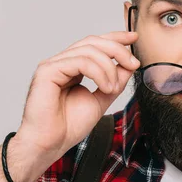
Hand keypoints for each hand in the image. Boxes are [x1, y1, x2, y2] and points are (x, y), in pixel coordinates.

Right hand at [14, 31, 139, 162]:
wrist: (50, 144)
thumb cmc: (68, 126)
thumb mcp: (101, 99)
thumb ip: (114, 81)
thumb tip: (130, 65)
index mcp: (72, 67)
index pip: (94, 44)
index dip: (115, 38)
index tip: (134, 38)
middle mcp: (61, 62)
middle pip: (93, 42)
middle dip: (118, 50)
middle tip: (133, 64)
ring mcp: (53, 65)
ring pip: (88, 50)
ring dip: (109, 68)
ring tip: (113, 88)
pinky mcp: (47, 71)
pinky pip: (80, 61)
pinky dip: (98, 72)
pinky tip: (105, 87)